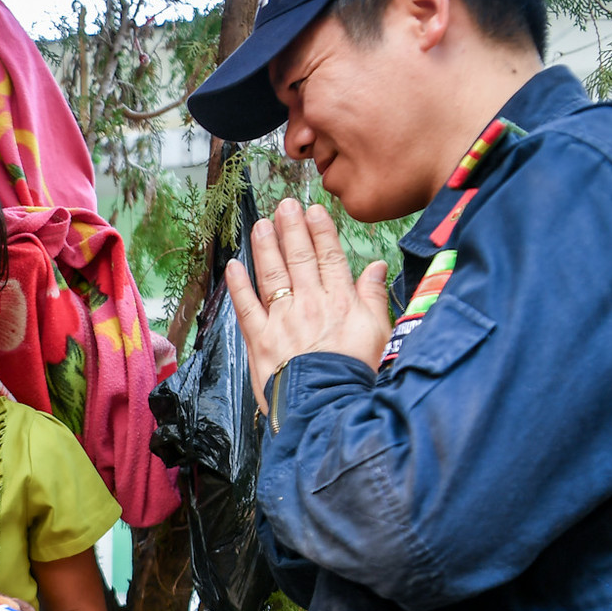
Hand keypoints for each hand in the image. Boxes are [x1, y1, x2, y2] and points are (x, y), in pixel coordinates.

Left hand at [225, 198, 391, 412]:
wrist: (329, 405)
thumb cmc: (355, 373)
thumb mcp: (378, 332)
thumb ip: (374, 297)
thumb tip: (376, 268)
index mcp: (340, 301)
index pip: (329, 257)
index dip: (320, 231)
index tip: (313, 211)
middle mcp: (310, 303)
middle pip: (299, 258)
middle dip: (291, 229)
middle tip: (284, 206)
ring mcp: (283, 320)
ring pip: (273, 275)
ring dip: (265, 247)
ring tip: (260, 225)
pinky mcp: (259, 340)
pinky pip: (246, 306)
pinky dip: (239, 284)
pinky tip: (234, 265)